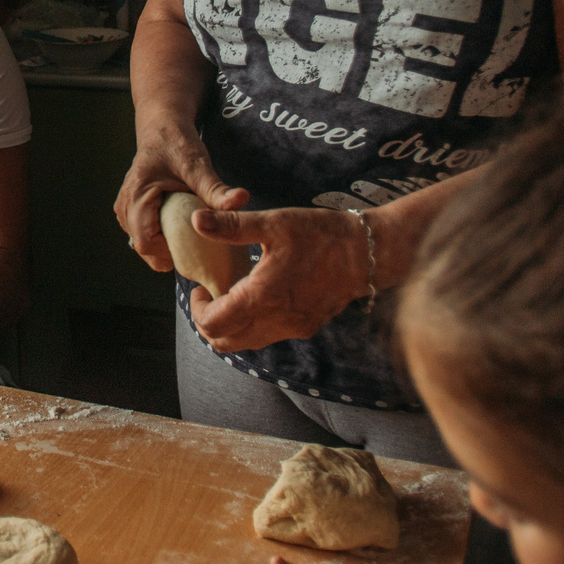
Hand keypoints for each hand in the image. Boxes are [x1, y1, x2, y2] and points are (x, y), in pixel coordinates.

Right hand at [113, 127, 249, 272]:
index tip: (197, 245)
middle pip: (144, 249)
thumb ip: (217, 189)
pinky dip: (163, 238)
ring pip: (144, 246)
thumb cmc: (177, 143)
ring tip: (191, 235)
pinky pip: (144, 236)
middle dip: (172, 253)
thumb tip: (242, 200)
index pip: (146, 242)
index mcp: (136, 196)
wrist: (162, 128)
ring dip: (167, 246)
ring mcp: (125, 210)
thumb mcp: (198, 165)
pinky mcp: (130, 212)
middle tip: (199, 244)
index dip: (171, 252)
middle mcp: (124, 207)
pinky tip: (181, 228)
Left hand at [187, 206, 369, 351]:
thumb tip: (196, 220)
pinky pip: (268, 337)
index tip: (200, 289)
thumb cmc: (320, 234)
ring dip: (230, 327)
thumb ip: (232, 226)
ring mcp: (293, 328)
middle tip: (209, 296)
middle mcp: (277, 320)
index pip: (214, 324)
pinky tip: (256, 299)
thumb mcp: (274, 223)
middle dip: (209, 323)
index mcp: (263, 297)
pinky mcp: (306, 327)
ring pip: (246, 343)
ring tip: (230, 296)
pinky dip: (252, 326)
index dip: (198, 310)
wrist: (367, 253)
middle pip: (225, 342)